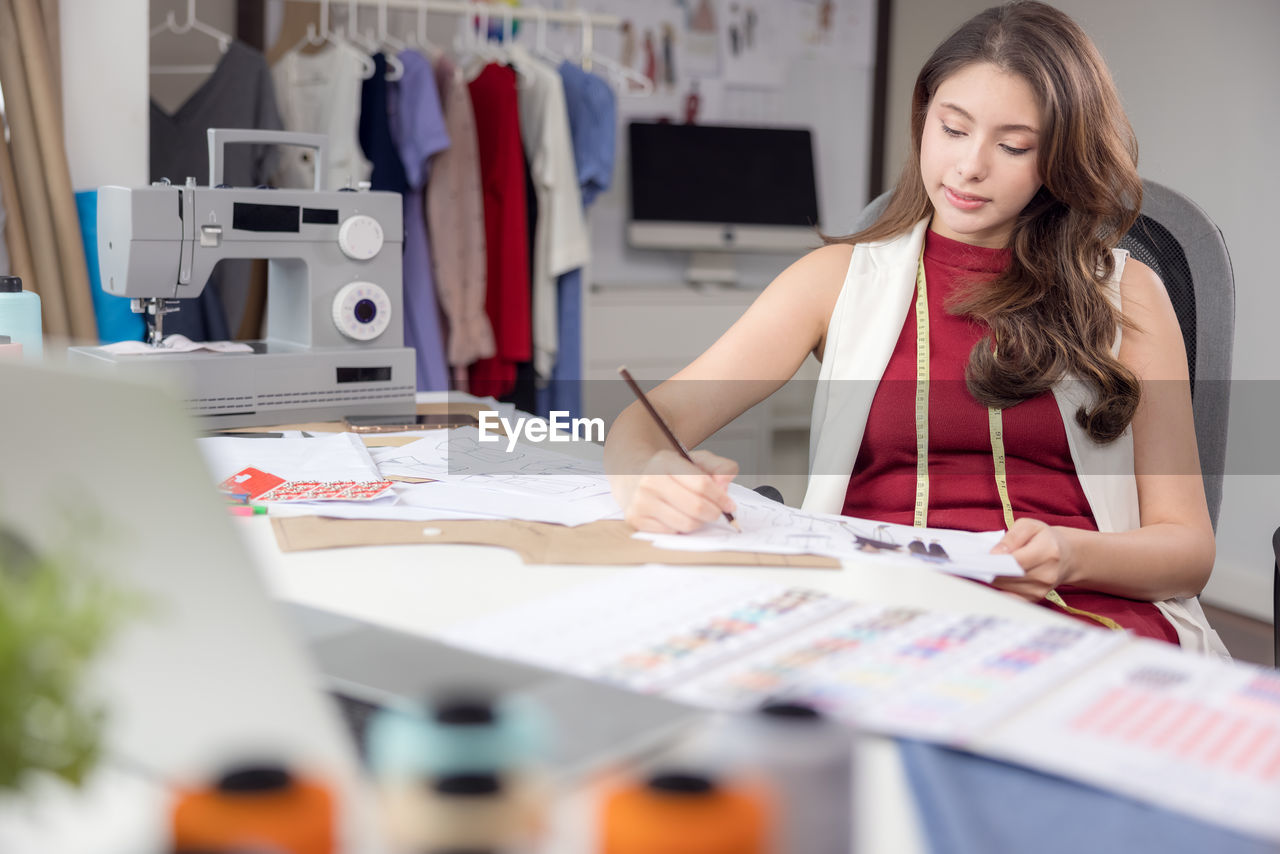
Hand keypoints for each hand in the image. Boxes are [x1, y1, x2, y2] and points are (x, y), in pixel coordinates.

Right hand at [614, 449, 738, 533]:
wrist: (633, 476)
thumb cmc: (669, 471)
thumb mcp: (695, 460)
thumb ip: (719, 467)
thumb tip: (725, 482)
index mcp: (665, 462)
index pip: (701, 484)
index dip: (721, 497)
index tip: (729, 505)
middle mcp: (649, 481)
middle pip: (696, 507)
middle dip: (713, 512)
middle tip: (717, 512)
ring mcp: (640, 502)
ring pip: (686, 523)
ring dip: (699, 522)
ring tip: (698, 514)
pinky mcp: (635, 519)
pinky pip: (672, 532)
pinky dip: (681, 527)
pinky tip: (679, 516)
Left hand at [989, 518, 1074, 601]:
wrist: (1067, 556)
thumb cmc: (1045, 538)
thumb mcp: (1030, 526)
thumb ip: (1012, 537)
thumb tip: (995, 553)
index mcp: (1048, 552)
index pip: (1017, 561)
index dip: (996, 561)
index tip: (981, 558)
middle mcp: (1047, 574)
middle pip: (1009, 576)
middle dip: (991, 569)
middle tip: (977, 561)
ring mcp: (1042, 589)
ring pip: (1006, 586)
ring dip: (993, 577)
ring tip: (986, 566)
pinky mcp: (1035, 598)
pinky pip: (1010, 598)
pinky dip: (999, 589)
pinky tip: (994, 579)